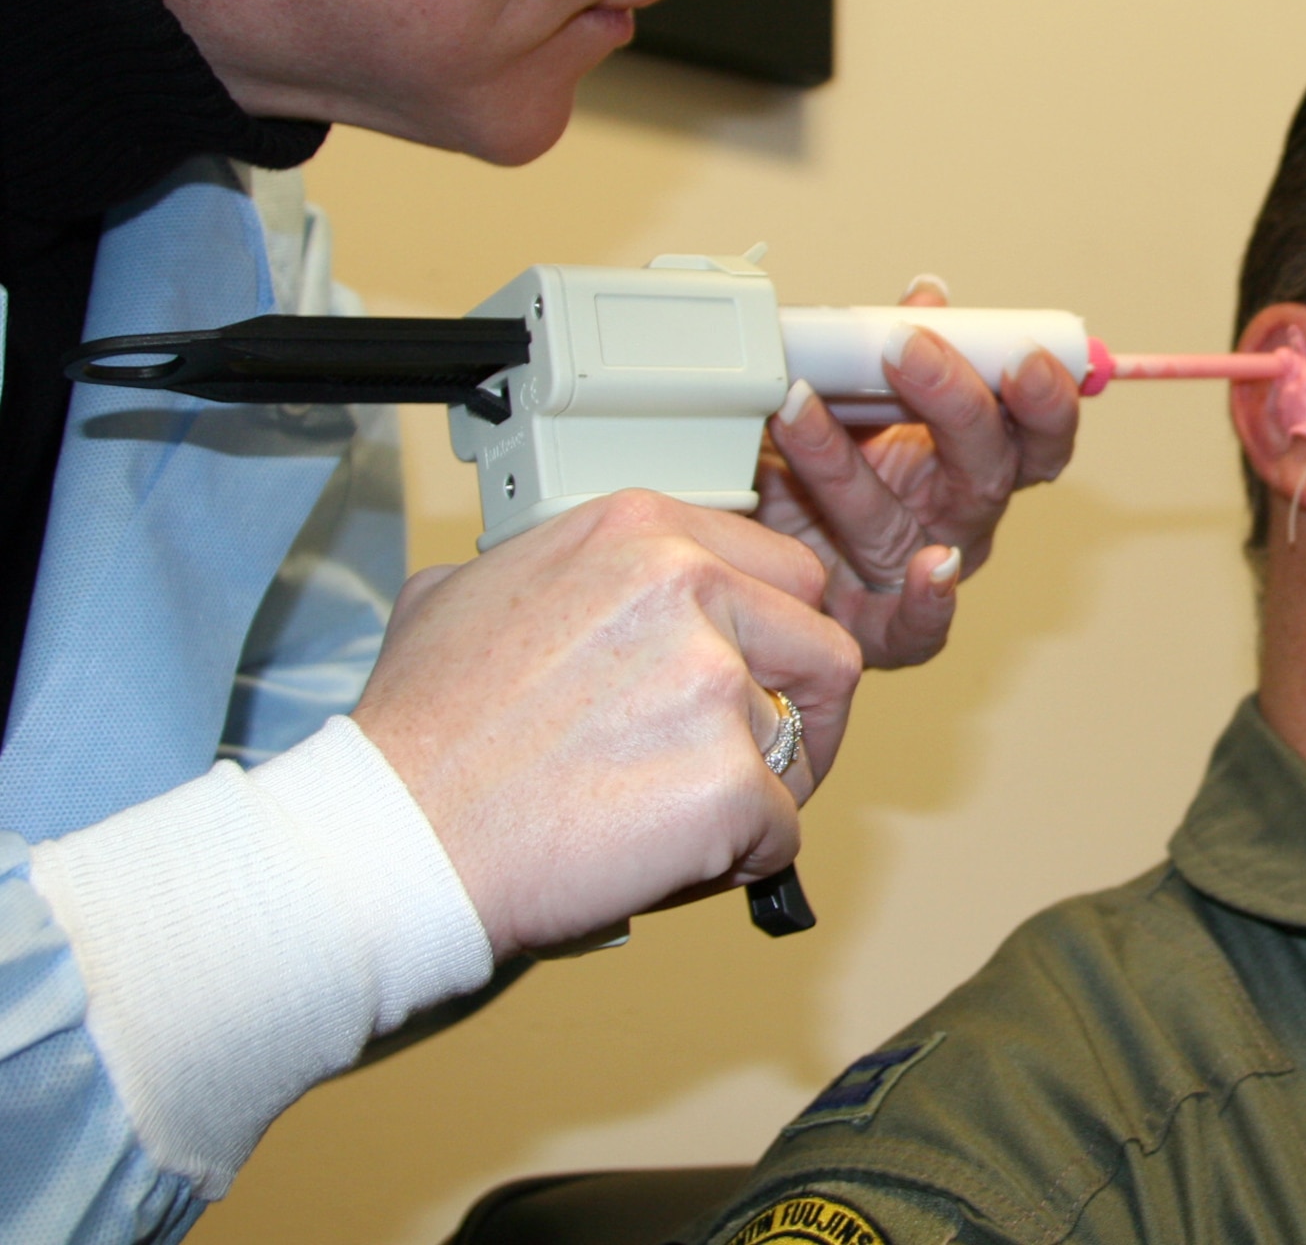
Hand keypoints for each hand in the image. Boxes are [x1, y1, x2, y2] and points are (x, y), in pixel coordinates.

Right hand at [351, 491, 860, 960]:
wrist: (392, 842)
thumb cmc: (419, 736)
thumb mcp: (467, 591)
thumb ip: (558, 569)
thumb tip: (590, 586)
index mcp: (642, 532)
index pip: (786, 572)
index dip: (778, 639)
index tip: (761, 678)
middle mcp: (689, 586)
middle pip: (824, 650)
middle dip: (802, 712)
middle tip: (757, 760)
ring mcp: (715, 683)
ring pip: (801, 746)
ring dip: (760, 791)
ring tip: (678, 820)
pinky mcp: (730, 781)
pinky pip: (783, 830)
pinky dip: (738, 860)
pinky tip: (665, 862)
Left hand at [757, 276, 1080, 669]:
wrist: (757, 563)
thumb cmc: (815, 479)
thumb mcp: (851, 403)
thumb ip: (890, 352)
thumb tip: (929, 294)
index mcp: (967, 458)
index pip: (1032, 430)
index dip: (1042, 397)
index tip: (1023, 353)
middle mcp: (956, 516)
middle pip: (987, 469)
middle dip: (954, 405)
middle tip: (906, 346)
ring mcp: (918, 573)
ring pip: (907, 524)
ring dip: (849, 464)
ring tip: (796, 406)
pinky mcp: (883, 631)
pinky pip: (921, 628)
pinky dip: (932, 601)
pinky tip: (930, 568)